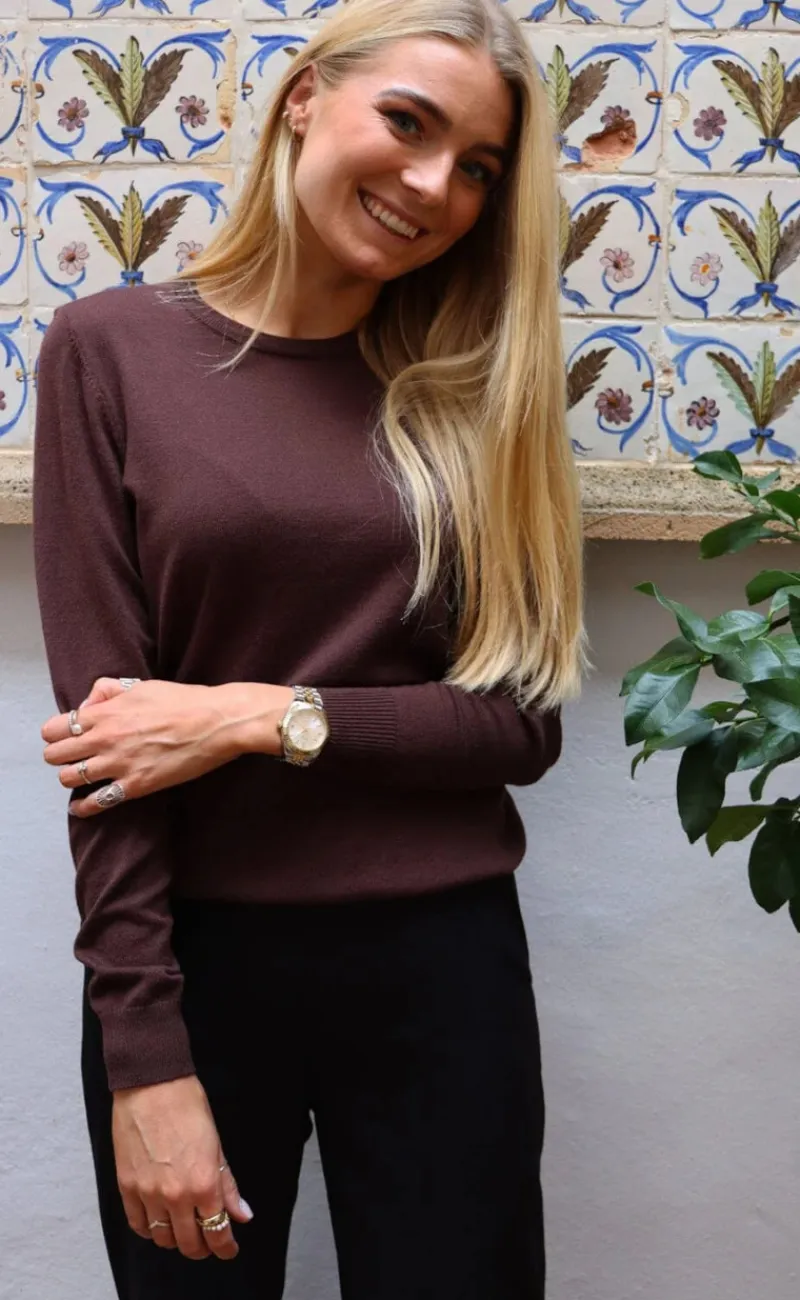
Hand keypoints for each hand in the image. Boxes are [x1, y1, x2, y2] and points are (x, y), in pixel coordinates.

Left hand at [41, 677, 294, 817]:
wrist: (216, 722)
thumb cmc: (183, 701)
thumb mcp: (142, 685)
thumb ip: (109, 691)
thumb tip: (89, 703)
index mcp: (104, 713)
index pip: (53, 728)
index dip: (55, 734)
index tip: (65, 737)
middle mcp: (104, 739)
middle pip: (54, 755)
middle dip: (59, 756)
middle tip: (72, 757)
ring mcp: (118, 764)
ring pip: (68, 778)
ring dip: (71, 778)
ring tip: (82, 776)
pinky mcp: (135, 786)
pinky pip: (95, 803)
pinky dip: (83, 807)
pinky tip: (82, 806)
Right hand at [113, 1074, 251, 1260]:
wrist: (152, 1085)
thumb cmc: (187, 1106)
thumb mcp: (217, 1145)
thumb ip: (228, 1185)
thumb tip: (242, 1214)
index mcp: (204, 1184)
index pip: (217, 1233)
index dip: (225, 1247)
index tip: (229, 1249)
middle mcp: (176, 1196)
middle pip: (189, 1243)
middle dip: (202, 1248)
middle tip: (208, 1242)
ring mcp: (148, 1194)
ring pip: (163, 1238)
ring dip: (176, 1240)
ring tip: (183, 1230)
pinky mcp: (126, 1187)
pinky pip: (137, 1224)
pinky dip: (149, 1230)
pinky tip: (157, 1222)